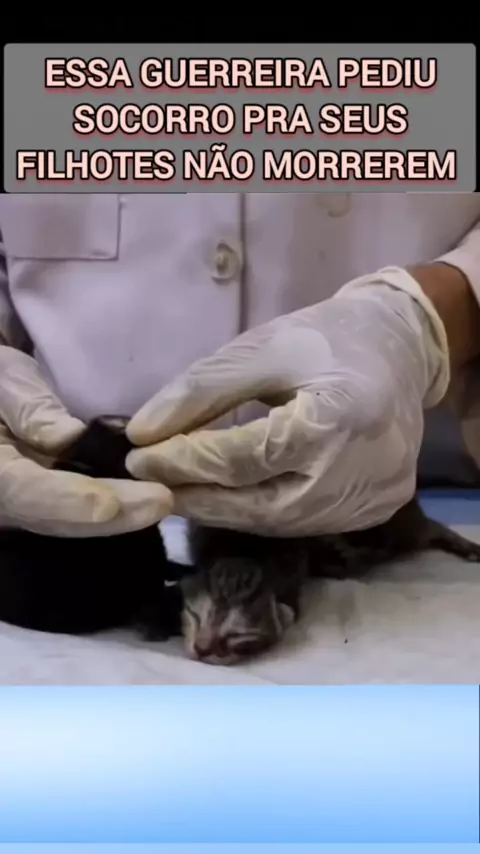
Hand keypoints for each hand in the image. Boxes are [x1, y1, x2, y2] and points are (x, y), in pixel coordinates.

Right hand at [0, 346, 172, 535]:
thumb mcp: (5, 380)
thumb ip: (29, 408)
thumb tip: (66, 437)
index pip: (23, 491)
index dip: (66, 501)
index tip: (107, 505)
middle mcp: (5, 499)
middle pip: (54, 518)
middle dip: (110, 516)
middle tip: (160, 502)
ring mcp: (26, 506)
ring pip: (69, 523)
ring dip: (120, 518)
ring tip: (163, 502)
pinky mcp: (47, 504)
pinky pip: (78, 514)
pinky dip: (116, 511)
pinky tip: (151, 501)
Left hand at [126, 267, 449, 535]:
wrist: (400, 350)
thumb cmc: (328, 338)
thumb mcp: (261, 347)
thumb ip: (201, 390)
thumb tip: (141, 432)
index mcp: (337, 417)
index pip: (244, 457)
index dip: (185, 461)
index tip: (137, 456)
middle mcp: (359, 471)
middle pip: (260, 504)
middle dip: (198, 496)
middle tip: (151, 484)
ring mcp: (370, 499)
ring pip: (279, 523)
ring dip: (225, 511)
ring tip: (184, 490)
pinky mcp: (374, 510)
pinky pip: (302, 523)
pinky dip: (260, 513)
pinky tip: (231, 496)